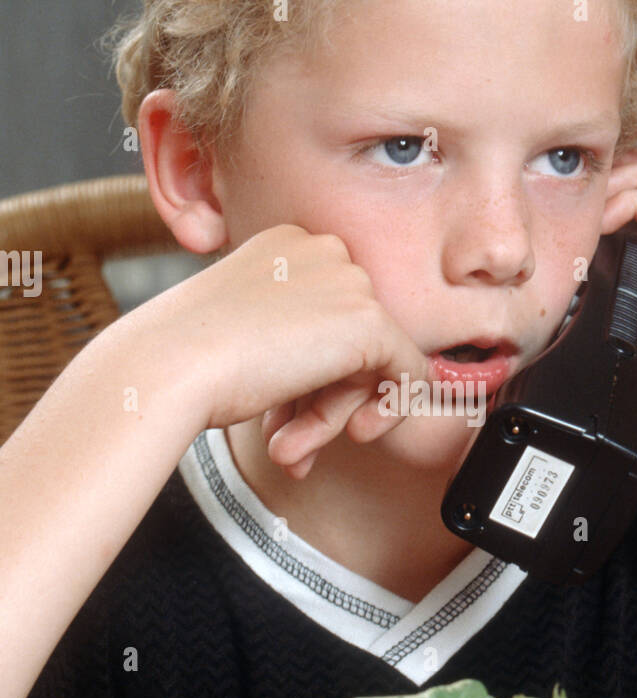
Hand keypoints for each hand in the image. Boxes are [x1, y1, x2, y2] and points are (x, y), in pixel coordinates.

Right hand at [157, 223, 430, 478]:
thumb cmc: (187, 361)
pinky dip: (391, 409)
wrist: (167, 367)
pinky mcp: (368, 320)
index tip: (280, 417)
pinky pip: (408, 370)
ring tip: (291, 453)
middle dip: (323, 399)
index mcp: (286, 244)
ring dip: (333, 415)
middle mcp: (322, 249)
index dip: (308, 376)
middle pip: (350, 338)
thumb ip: (295, 347)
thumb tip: (345, 383)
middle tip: (288, 447)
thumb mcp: (247, 339)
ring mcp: (347, 281)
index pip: (324, 315)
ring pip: (373, 361)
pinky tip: (359, 434)